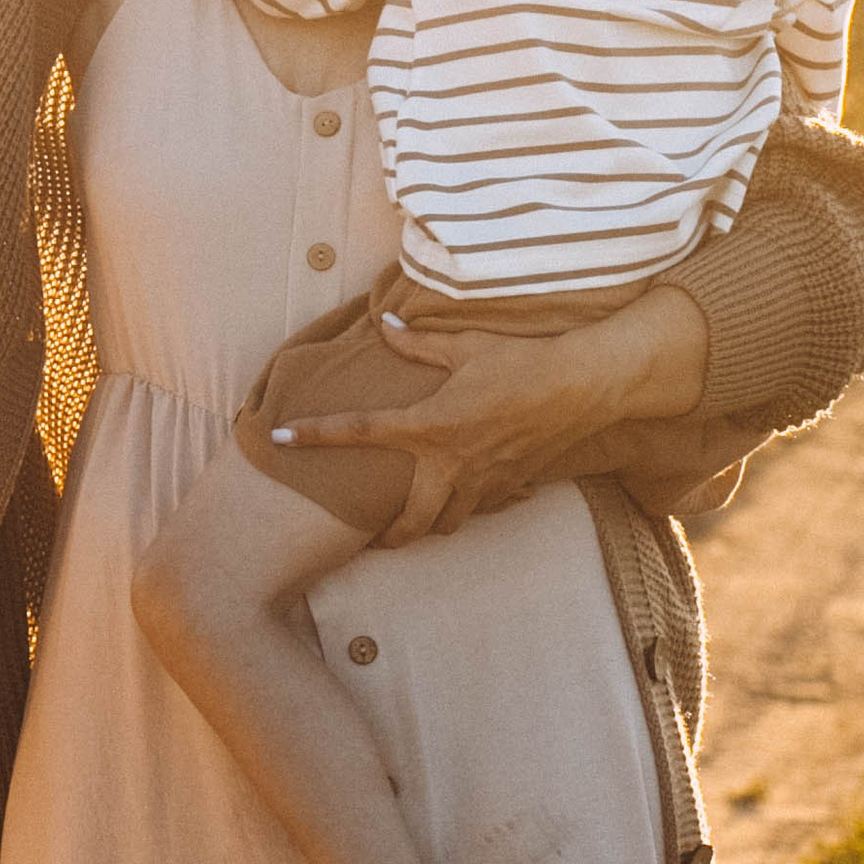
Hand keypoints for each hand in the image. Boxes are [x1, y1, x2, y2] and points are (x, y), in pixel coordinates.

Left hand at [277, 284, 710, 544]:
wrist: (583, 387)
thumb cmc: (522, 361)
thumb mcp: (465, 346)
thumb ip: (417, 344)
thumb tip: (382, 326)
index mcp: (430, 424)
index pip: (360, 430)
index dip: (315, 434)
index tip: (279, 437)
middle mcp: (451, 462)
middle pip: (408, 521)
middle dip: (386, 536)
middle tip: (369, 536)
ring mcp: (483, 481)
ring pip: (445, 523)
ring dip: (426, 525)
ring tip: (411, 521)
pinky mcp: (511, 485)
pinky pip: (479, 508)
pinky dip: (464, 509)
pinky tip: (461, 496)